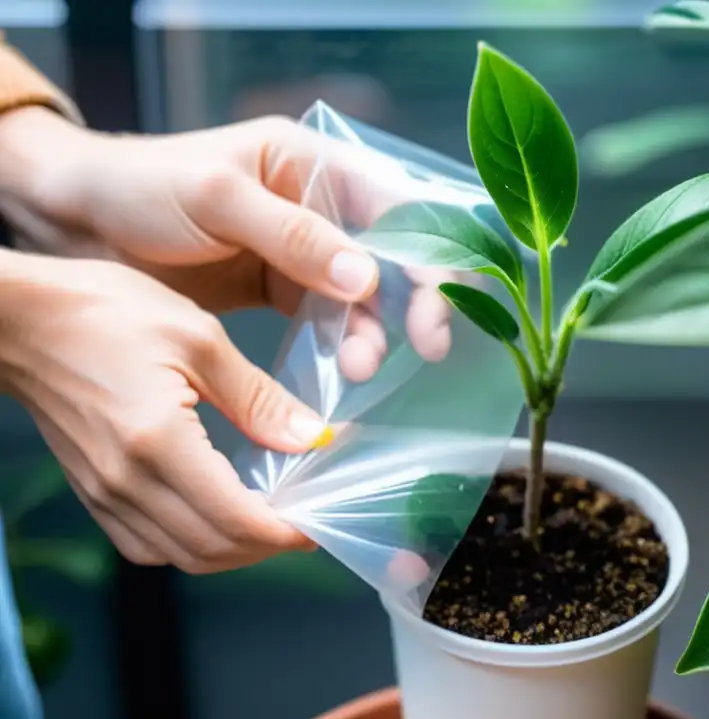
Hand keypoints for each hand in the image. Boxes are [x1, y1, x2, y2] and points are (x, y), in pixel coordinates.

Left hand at [0, 107, 451, 380]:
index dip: (428, 254)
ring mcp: (303, 251)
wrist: (79, 221)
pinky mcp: (283, 289)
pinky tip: (342, 370)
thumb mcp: (217, 199)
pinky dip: (341, 344)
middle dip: (413, 302)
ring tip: (358, 369)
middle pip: (393, 255)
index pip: (396, 206)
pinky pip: (327, 319)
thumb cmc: (142, 187)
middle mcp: (320, 206)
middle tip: (425, 349)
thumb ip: (293, 236)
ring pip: (364, 296)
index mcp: (312, 163)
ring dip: (372, 333)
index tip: (435, 309)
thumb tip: (367, 280)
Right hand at [0, 253, 330, 573]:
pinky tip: (217, 514)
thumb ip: (258, 398)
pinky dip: (192, 543)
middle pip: (212, 550)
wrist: (20, 318)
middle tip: (303, 522)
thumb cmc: (105, 312)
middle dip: (266, 547)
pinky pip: (149, 543)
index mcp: (158, 442)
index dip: (285, 533)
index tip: (319, 523)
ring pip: (181, 556)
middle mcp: (127, 481)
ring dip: (232, 550)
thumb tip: (313, 438)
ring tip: (269, 521)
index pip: (235, 520)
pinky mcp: (92, 491)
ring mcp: (104, 492)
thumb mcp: (198, 339)